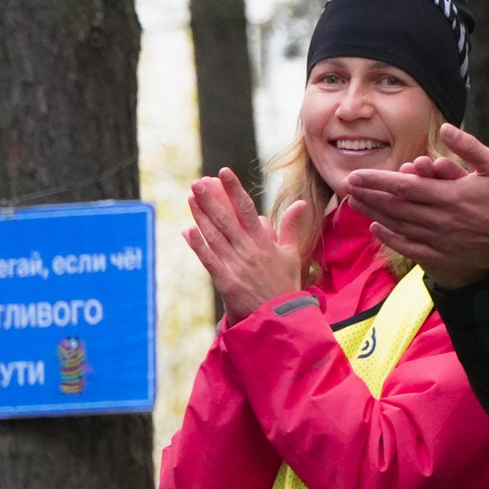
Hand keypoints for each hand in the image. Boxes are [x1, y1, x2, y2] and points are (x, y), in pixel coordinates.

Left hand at [182, 169, 310, 322]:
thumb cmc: (286, 284)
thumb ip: (291, 227)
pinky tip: (188, 230)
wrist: (280, 316)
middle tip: (198, 182)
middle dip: (211, 199)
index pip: (248, 209)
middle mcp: (249, 251)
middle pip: (226, 220)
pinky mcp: (225, 280)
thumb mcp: (292, 254)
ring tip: (190, 198)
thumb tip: (301, 203)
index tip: (224, 172)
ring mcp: (236, 265)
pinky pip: (209, 259)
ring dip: (200, 217)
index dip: (235, 189)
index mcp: (265, 242)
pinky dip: (198, 245)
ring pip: (214, 236)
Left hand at [341, 123, 488, 285]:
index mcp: (448, 195)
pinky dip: (390, 238)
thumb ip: (468, 146)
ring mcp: (438, 238)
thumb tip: (445, 128)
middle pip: (394, 206)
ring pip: (398, 225)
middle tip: (346, 187)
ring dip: (374, 214)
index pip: (403, 186)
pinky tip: (377, 230)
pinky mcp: (443, 254)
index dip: (376, 181)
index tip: (355, 175)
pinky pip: (410, 247)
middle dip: (368, 195)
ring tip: (354, 204)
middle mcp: (438, 218)